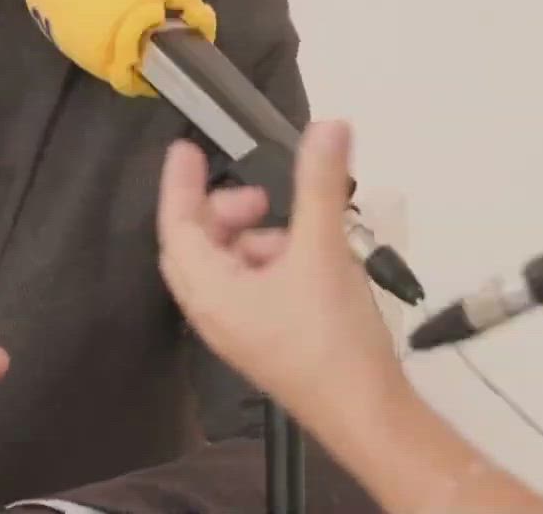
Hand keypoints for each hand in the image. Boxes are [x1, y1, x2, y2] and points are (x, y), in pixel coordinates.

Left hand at [155, 121, 406, 428]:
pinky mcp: (264, 341)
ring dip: (256, 238)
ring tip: (300, 233)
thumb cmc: (331, 339)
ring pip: (229, 266)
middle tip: (262, 198)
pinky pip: (251, 287)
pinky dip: (272, 263)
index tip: (186, 150)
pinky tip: (313, 262)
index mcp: (210, 291)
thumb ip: (321, 184)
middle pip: (199, 245)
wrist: (365, 414)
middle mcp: (213, 313)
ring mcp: (237, 331)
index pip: (177, 225)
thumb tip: (327, 128)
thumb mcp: (323, 250)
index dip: (179, 183)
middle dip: (225, 212)